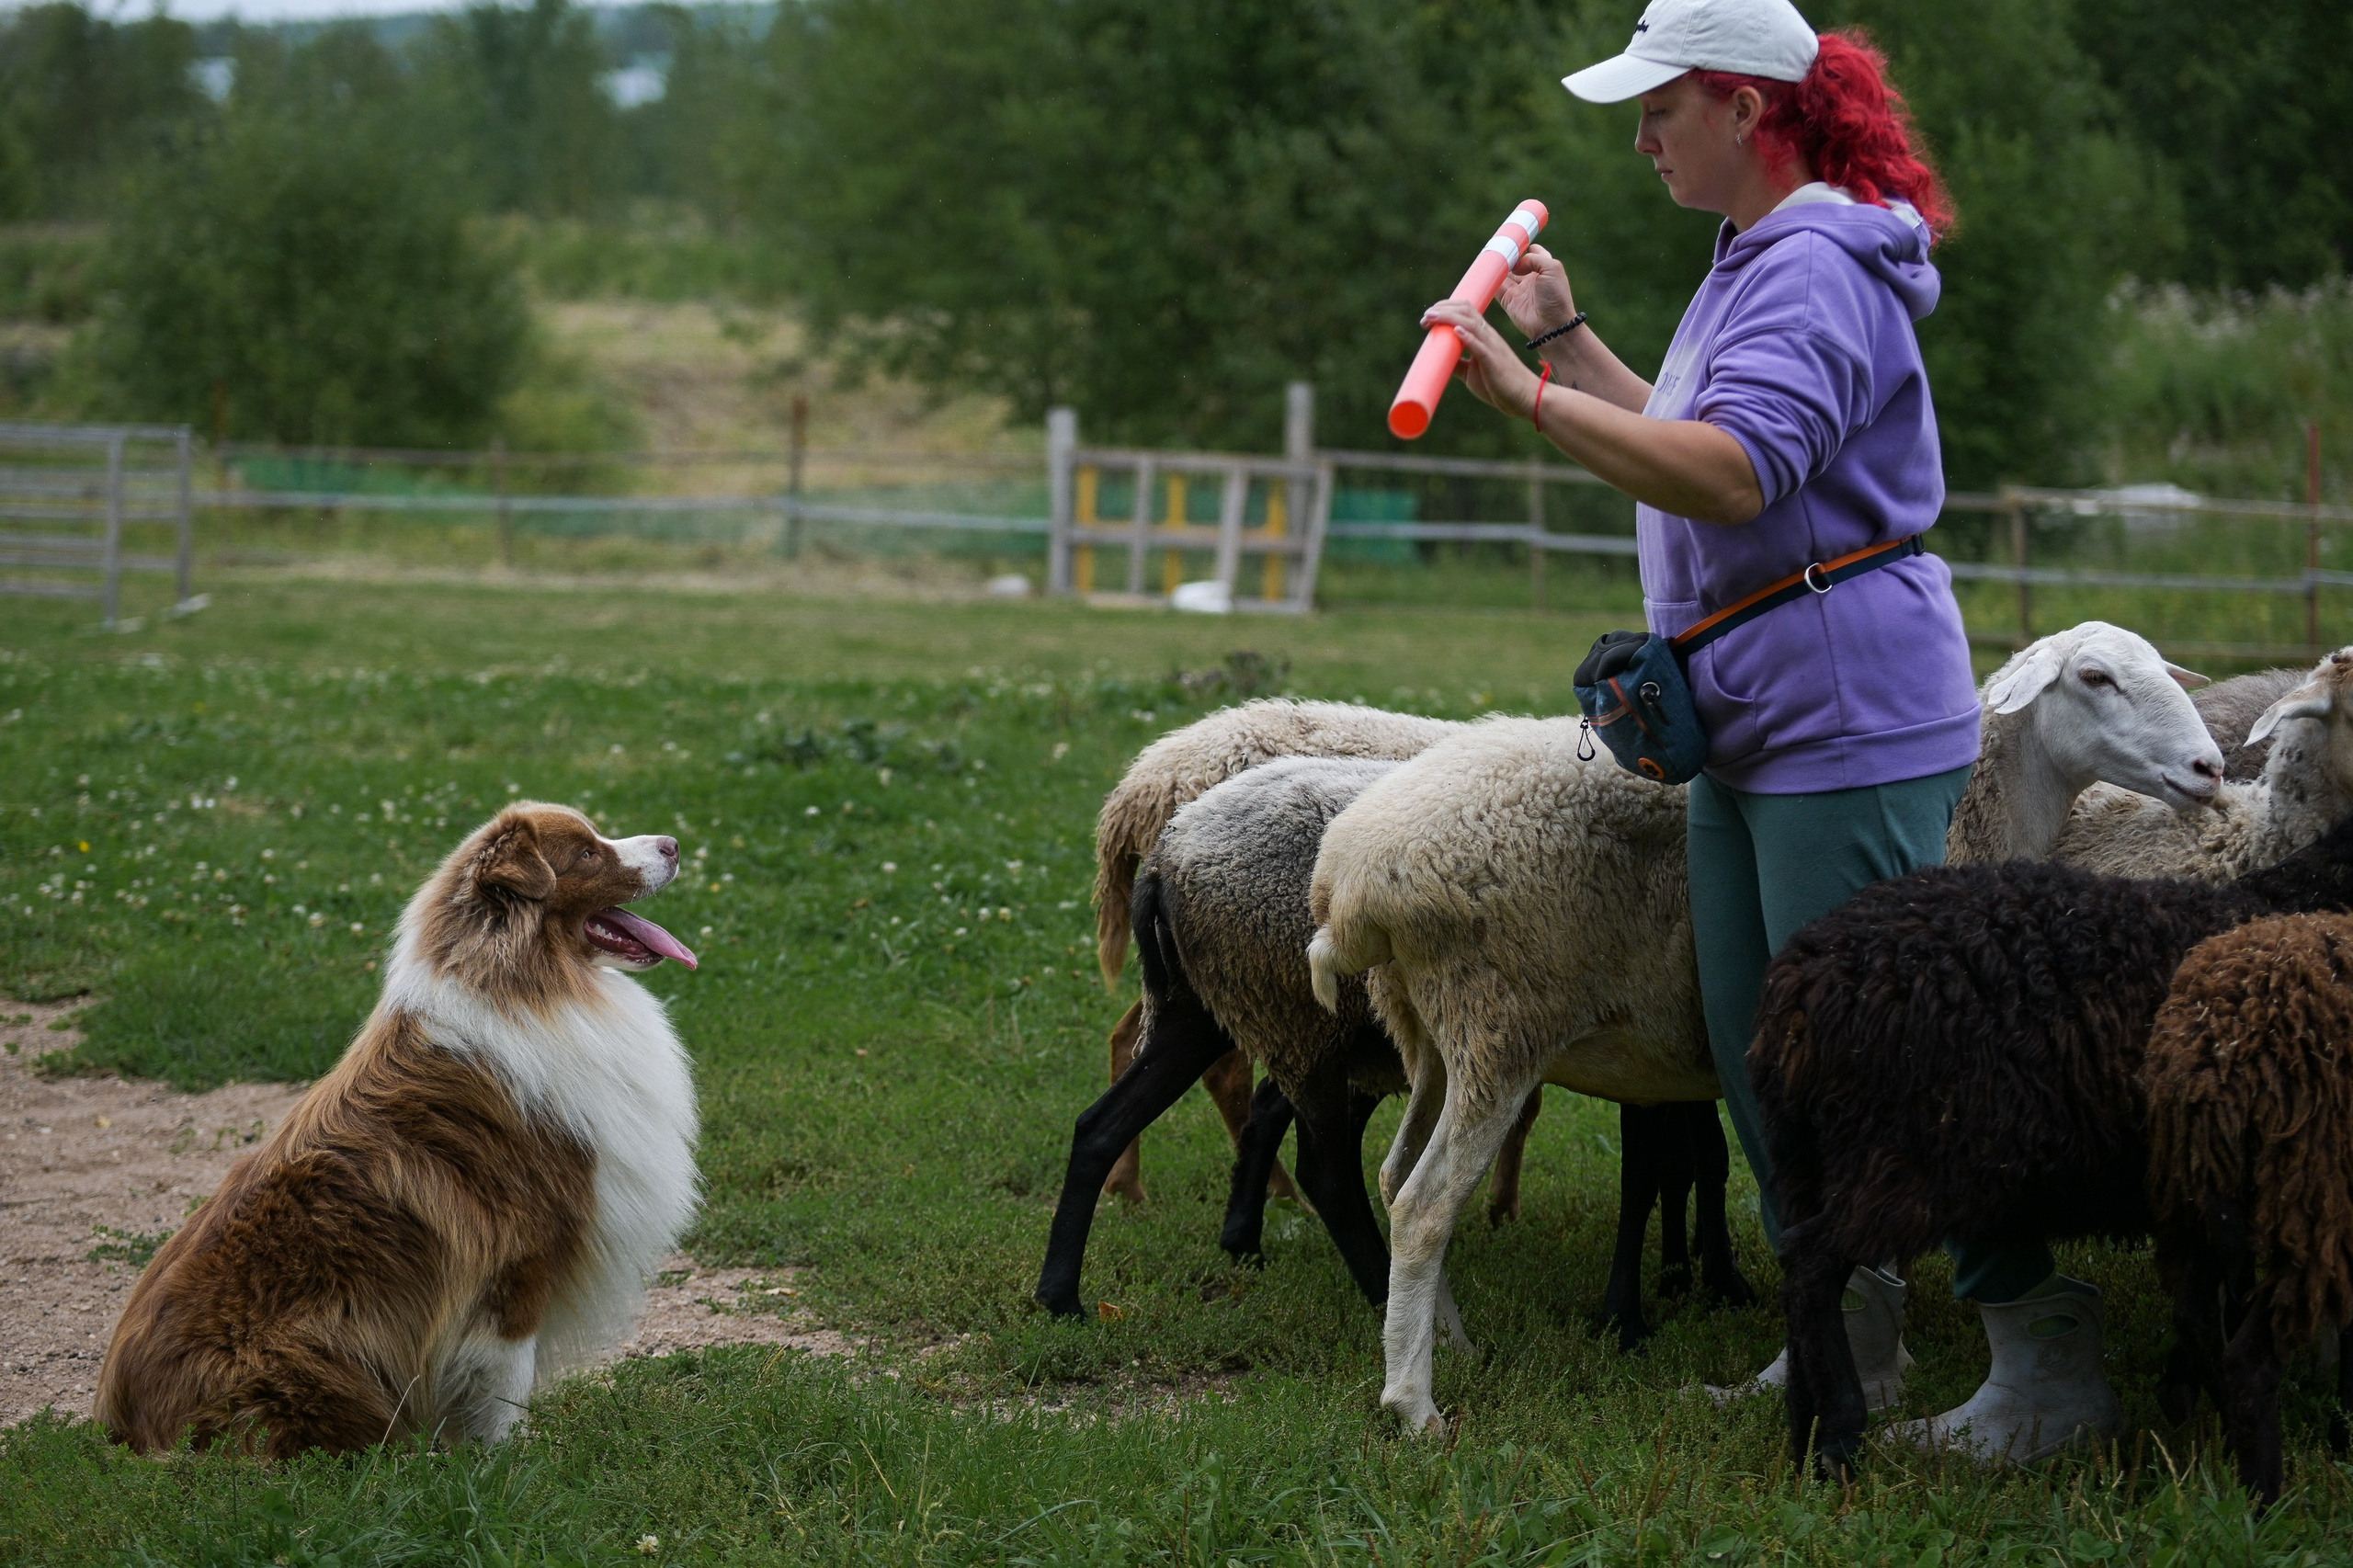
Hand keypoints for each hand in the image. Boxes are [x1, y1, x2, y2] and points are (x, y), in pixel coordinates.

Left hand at [1419, 299, 1539, 418]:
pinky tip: (1457, 330)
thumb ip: (1458, 364)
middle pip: (1466, 311)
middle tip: (1425, 317)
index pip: (1466, 311)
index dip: (1446, 308)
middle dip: (1443, 309)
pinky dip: (1468, 337)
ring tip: (1430, 318)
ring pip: (1470, 323)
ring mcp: (1492, 347)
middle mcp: (1488, 337)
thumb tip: (1439, 362)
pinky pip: (1480, 346)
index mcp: (1484, 337)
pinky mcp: (1494, 361)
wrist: (1525, 398)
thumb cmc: (1499, 386)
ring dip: (1448, 318)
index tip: (1428, 315)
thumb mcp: (1472, 373)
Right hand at [1495, 245, 1577, 343]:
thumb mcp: (1553, 268)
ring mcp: (1518, 290)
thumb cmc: (1556, 297)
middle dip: (1506, 255)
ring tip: (1487, 255)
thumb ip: (1534, 258)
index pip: (1533, 252)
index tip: (1514, 238)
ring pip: (1503, 274)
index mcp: (1544, 269)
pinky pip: (1495, 288)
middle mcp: (1530, 278)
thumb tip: (1516, 264)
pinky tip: (1483, 271)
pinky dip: (1489, 280)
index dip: (1524, 245)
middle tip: (1495, 245)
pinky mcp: (1508, 301)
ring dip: (1496, 266)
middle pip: (1515, 262)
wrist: (1551, 326)